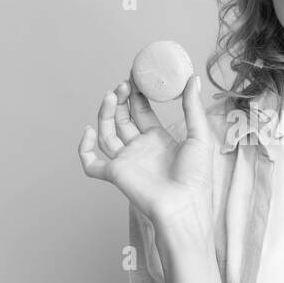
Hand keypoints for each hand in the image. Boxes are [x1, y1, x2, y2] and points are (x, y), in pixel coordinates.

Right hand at [78, 74, 213, 233]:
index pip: (143, 112)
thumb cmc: (196, 178)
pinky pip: (91, 163)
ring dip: (107, 113)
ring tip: (113, 94)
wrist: (184, 206)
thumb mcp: (199, 136)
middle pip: (123, 118)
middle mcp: (140, 148)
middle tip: (125, 83)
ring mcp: (126, 161)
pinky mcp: (115, 174)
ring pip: (107, 133)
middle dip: (122, 99)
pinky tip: (89, 130)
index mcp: (159, 139)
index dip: (138, 95)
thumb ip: (193, 107)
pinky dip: (84, 148)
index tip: (136, 77)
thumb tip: (193, 78)